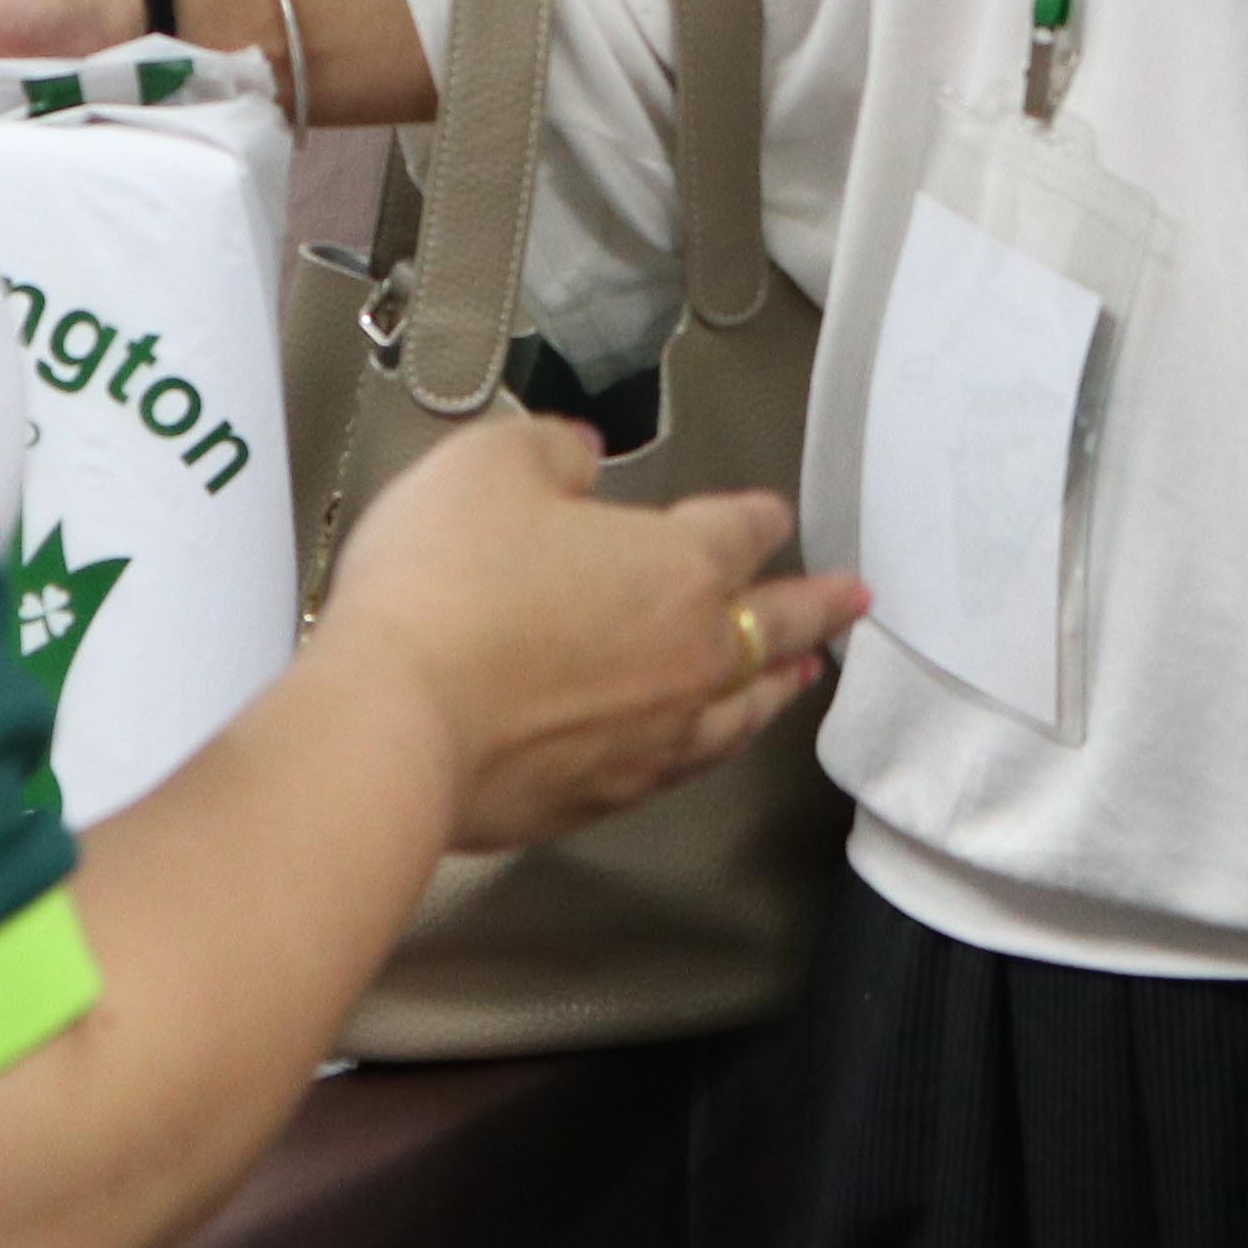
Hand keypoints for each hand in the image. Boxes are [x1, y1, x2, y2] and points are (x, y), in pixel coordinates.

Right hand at [323, 417, 858, 852]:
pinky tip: (699, 746)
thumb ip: (549, 449)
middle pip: (771, 627)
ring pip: (741, 709)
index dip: (758, 516)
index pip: (739, 532)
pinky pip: (683, 768)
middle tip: (854, 603)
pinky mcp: (600, 797)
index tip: (773, 513)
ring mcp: (651, 738)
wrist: (393, 724)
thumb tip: (577, 456)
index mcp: (676, 566)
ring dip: (777, 687)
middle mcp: (685, 658)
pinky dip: (709, 747)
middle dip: (816, 608)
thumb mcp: (490, 466)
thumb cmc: (443, 591)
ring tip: (800, 679)